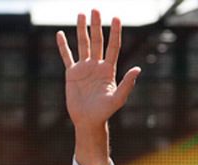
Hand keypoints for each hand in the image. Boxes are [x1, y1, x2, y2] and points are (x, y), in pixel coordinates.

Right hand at [56, 10, 140, 162]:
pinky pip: (67, 56)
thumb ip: (127, 84)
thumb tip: (137, 69)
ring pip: (83, 45)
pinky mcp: (72, 74)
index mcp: (109, 69)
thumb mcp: (118, 98)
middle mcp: (97, 65)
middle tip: (95, 10)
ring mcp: (84, 68)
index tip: (116, 18)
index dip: (115, 32)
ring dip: (82, 30)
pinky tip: (60, 34)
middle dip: (96, 25)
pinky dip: (63, 46)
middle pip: (97, 41)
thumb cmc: (105, 112)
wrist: (88, 120)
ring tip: (81, 15)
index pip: (113, 46)